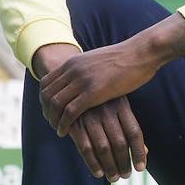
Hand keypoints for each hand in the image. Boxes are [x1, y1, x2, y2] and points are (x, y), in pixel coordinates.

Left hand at [41, 40, 158, 136]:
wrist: (140, 53)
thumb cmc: (126, 58)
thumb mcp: (98, 60)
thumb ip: (87, 68)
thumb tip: (85, 75)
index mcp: (73, 62)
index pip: (46, 82)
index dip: (44, 99)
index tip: (49, 111)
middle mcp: (73, 70)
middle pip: (47, 94)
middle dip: (46, 111)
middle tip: (51, 123)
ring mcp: (82, 80)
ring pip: (55, 104)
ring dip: (53, 120)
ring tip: (57, 129)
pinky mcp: (93, 92)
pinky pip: (70, 112)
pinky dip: (63, 124)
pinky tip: (64, 132)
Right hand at [65, 97, 146, 180]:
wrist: (70, 84)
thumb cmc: (100, 100)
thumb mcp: (118, 107)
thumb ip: (130, 128)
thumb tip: (146, 152)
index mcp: (121, 104)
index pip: (135, 132)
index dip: (139, 152)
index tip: (140, 168)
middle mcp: (107, 110)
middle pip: (120, 143)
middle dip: (124, 163)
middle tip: (125, 176)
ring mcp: (90, 115)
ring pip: (103, 148)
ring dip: (110, 166)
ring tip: (114, 178)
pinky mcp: (74, 122)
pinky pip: (85, 147)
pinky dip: (93, 163)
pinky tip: (99, 173)